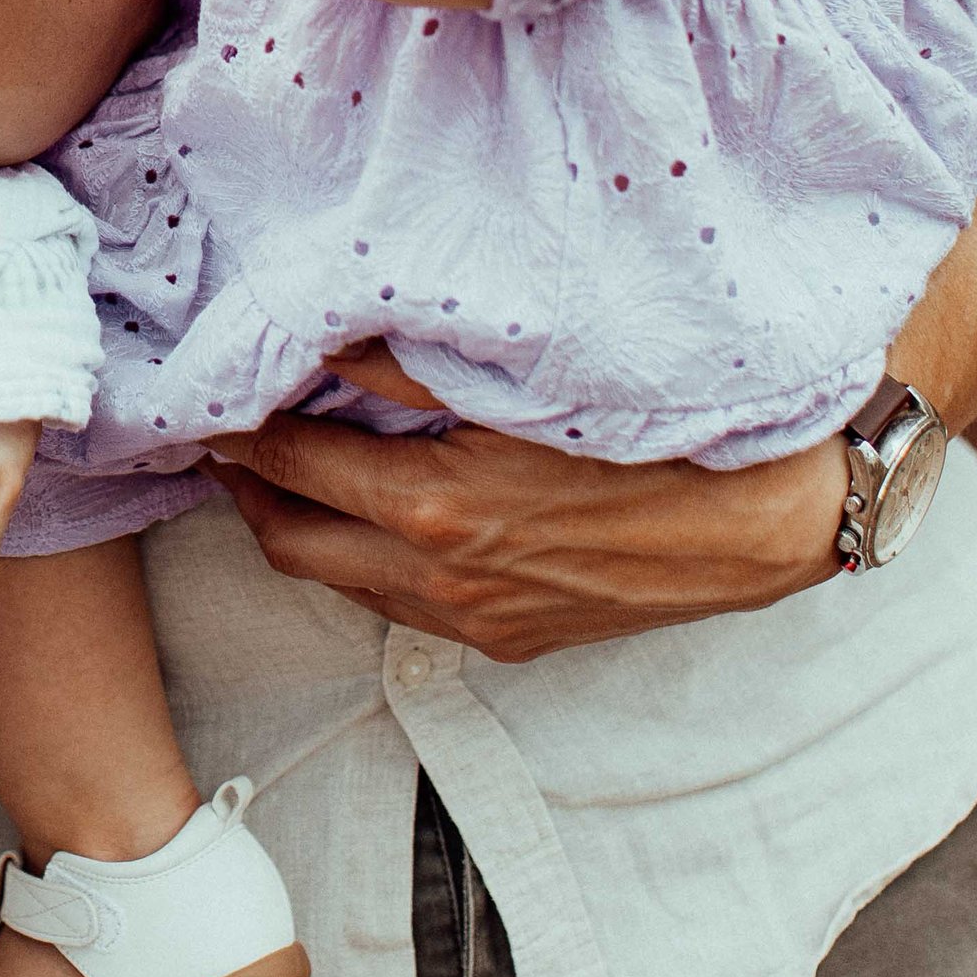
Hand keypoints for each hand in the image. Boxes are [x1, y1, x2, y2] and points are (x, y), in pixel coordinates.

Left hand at [209, 370, 848, 660]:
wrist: (767, 524)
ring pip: (341, 584)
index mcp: (436, 510)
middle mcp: (442, 578)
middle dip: (245, 488)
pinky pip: (401, 608)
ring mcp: (475, 620)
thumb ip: (415, 364)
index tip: (208, 391)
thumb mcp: (528, 384)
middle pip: (291, 542)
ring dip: (300, 527)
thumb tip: (326, 334)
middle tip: (220, 435)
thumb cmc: (656, 434)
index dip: (239, 426)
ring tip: (278, 468)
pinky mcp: (511, 641)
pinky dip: (363, 561)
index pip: (294, 464)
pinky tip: (369, 515)